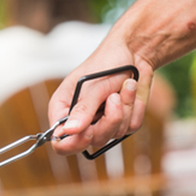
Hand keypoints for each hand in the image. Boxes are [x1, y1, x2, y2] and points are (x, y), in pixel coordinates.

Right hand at [48, 40, 153, 155]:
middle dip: (108, 121)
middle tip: (113, 98)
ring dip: (124, 109)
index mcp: (64, 110)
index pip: (60, 142)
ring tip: (122, 86)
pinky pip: (130, 128)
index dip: (73, 143)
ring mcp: (102, 122)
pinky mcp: (122, 122)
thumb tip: (70, 130)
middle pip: (90, 141)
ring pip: (114, 135)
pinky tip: (130, 91)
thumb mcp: (93, 85)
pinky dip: (134, 109)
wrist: (134, 52)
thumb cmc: (107, 62)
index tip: (89, 131)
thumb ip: (83, 109)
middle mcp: (81, 120)